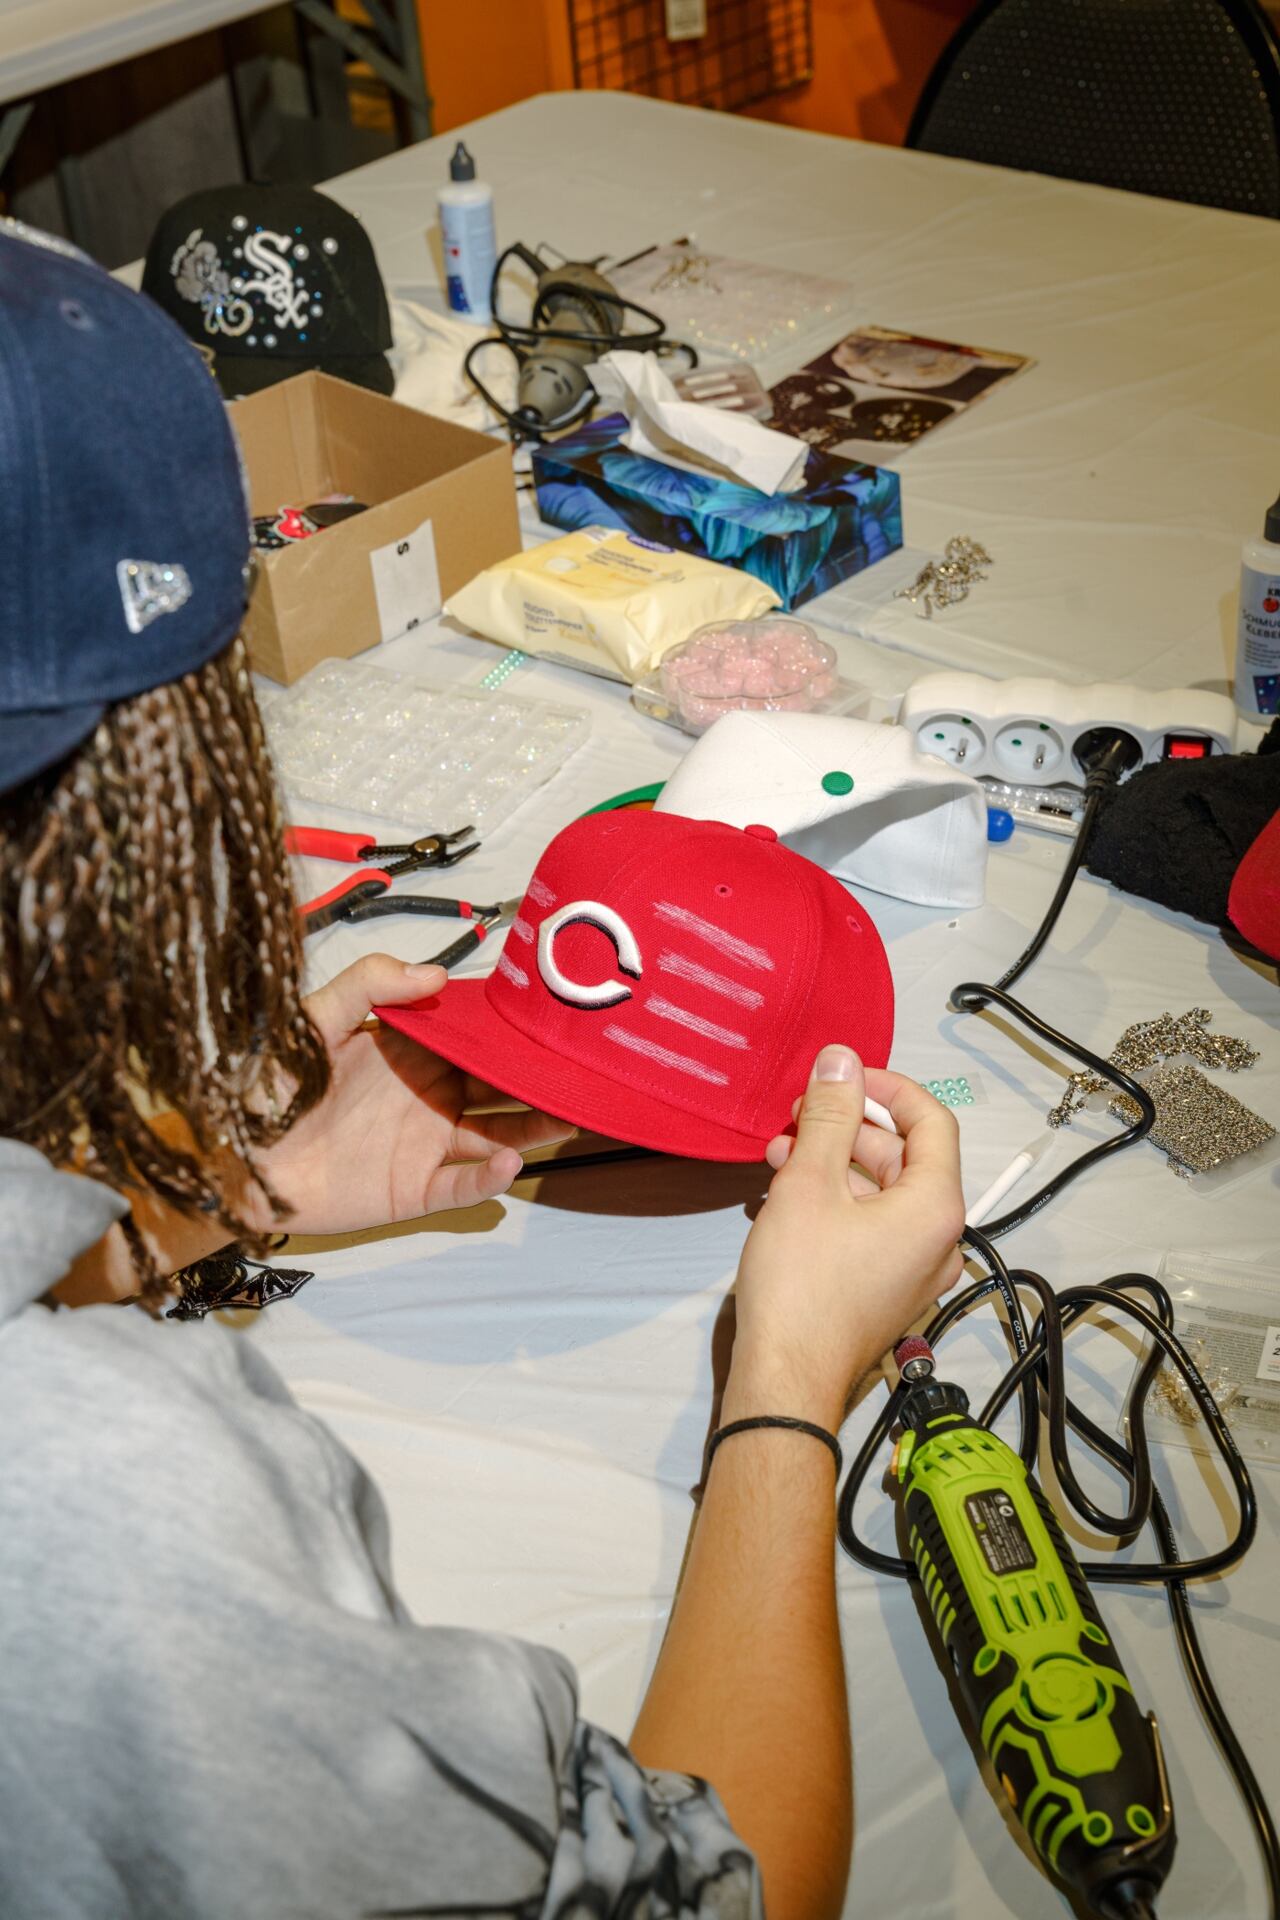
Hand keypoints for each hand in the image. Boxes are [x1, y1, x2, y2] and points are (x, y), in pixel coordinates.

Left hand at [245, 954, 575, 1234]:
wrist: (232, 1156)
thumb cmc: (268, 1084)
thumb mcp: (314, 1018)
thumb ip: (369, 985)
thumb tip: (437, 973)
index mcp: (411, 1052)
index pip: (474, 1037)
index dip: (509, 1027)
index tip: (547, 1013)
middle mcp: (429, 1096)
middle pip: (500, 1087)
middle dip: (538, 1077)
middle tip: (579, 1066)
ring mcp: (425, 1144)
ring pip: (497, 1134)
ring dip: (534, 1127)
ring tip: (569, 1112)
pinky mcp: (413, 1189)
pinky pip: (462, 1185)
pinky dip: (490, 1178)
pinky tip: (510, 1161)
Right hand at [724, 1045, 964, 1430]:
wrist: (786, 1379)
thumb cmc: (801, 1285)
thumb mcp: (809, 1182)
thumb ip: (830, 1114)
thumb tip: (841, 1061)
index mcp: (936, 1207)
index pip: (932, 1121)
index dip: (888, 1088)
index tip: (842, 1077)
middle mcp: (939, 1239)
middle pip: (904, 1157)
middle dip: (849, 1128)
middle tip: (797, 1115)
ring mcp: (916, 1270)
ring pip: (882, 1194)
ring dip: (833, 1164)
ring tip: (778, 1157)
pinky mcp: (888, 1291)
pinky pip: (872, 1228)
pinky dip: (836, 1203)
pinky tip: (786, 1196)